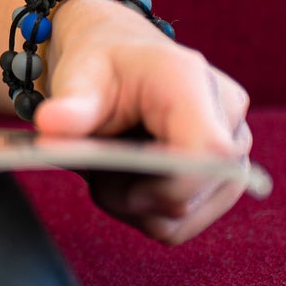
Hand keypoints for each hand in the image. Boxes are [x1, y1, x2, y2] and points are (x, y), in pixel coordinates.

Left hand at [30, 0, 252, 245]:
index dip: (163, 184)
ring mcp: (234, 150)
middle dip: (127, 193)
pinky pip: (183, 224)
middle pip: (189, 194)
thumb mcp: (77, 75)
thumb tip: (51, 125)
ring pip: (184, 217)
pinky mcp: (226, 178)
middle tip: (92, 162)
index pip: (208, 153)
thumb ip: (69, 104)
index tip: (106, 180)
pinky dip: (145, 212)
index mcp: (192, 82)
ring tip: (110, 166)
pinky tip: (128, 179)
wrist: (118, 60)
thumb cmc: (100, 65)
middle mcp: (227, 116)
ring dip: (133, 205)